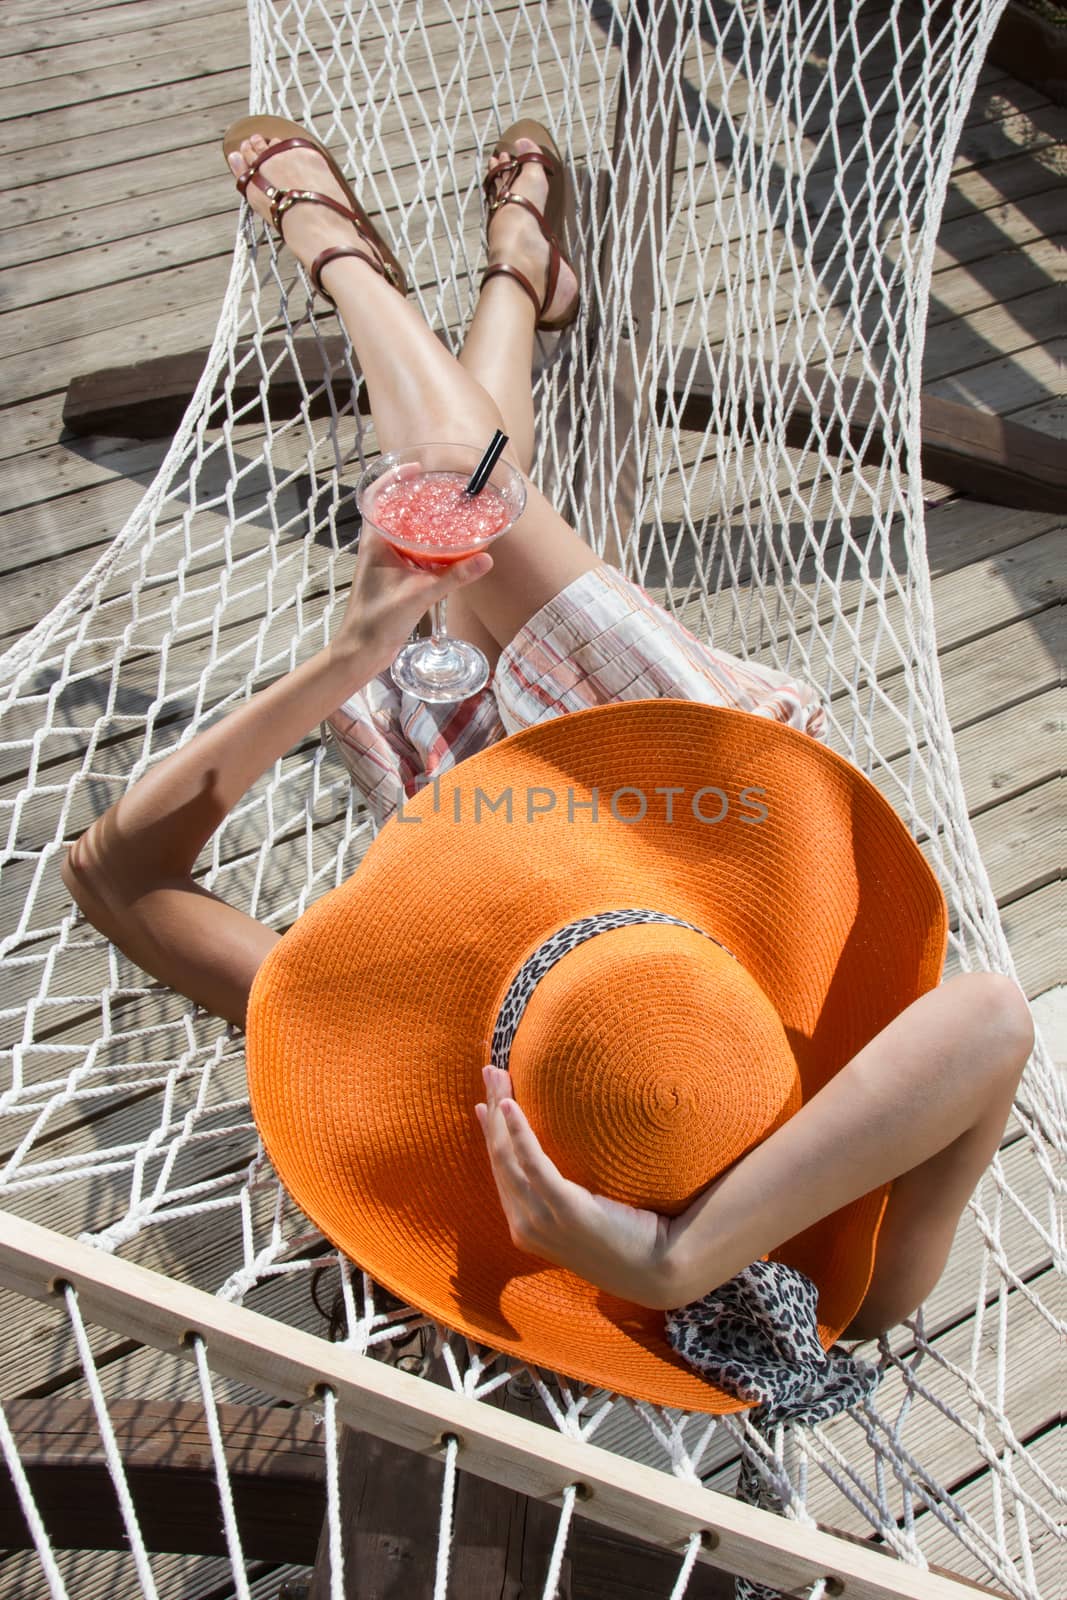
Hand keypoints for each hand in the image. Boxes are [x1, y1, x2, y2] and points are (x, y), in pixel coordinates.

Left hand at [333, 466, 494, 673]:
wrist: (362, 651)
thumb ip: (453, 576)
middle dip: (416, 499)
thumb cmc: (377, 621)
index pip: (378, 497)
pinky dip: (427, 546)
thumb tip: (485, 559)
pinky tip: (446, 550)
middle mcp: (377, 548)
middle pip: (395, 511)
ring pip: (404, 533)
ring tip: (446, 513)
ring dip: (422, 522)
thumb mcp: (419, 594)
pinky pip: (411, 553)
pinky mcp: (393, 579)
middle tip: (440, 490)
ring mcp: (384, 563)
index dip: (394, 478)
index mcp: (375, 542)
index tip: (416, 469)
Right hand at [476, 1065, 672, 1306]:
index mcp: (526, 1227)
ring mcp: (542, 1222)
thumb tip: (562, 1161)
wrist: (659, 1269)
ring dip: (500, 1111)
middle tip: (489, 1071)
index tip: (483, 1104)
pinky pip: (534, 1166)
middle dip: (490, 1111)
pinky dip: (518, 1133)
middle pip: (498, 1158)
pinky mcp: (565, 1210)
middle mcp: (525, 1226)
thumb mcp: (585, 1217)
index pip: (499, 1172)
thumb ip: (564, 1196)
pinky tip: (510, 1106)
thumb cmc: (629, 1239)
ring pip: (508, 1157)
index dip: (490, 1134)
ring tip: (497, 1076)